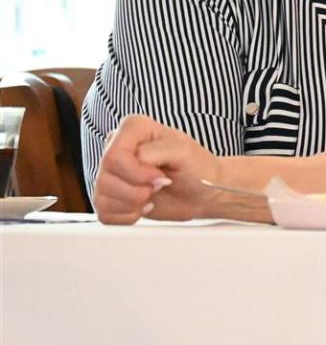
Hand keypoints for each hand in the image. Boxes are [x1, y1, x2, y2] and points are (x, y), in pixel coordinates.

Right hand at [94, 115, 221, 224]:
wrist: (204, 192)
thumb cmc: (198, 167)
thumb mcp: (184, 150)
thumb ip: (156, 151)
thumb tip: (136, 162)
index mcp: (134, 129)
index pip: (114, 155)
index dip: (136, 172)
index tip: (159, 176)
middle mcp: (118, 148)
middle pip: (106, 178)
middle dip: (138, 190)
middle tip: (160, 185)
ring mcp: (112, 173)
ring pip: (102, 198)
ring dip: (134, 204)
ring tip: (153, 195)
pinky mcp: (110, 196)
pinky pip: (104, 214)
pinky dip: (128, 216)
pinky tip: (145, 206)